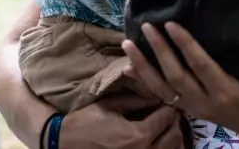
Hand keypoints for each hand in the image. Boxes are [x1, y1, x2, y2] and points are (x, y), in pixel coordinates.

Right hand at [60, 94, 183, 148]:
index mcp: (139, 136)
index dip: (168, 105)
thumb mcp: (111, 105)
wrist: (64, 144)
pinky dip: (163, 148)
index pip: (168, 117)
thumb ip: (136, 100)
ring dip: (170, 136)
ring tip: (161, 125)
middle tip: (165, 110)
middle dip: (172, 120)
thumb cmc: (86, 122)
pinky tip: (154, 140)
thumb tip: (156, 94)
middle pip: (174, 135)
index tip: (164, 98)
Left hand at [122, 22, 238, 147]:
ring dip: (143, 67)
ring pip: (162, 89)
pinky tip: (127, 68)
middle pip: (175, 76)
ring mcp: (195, 109)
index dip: (185, 45)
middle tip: (147, 26)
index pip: (200, 66)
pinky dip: (143, 82)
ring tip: (127, 44)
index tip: (171, 24)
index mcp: (226, 93)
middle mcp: (205, 103)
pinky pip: (162, 96)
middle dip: (159, 51)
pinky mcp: (190, 110)